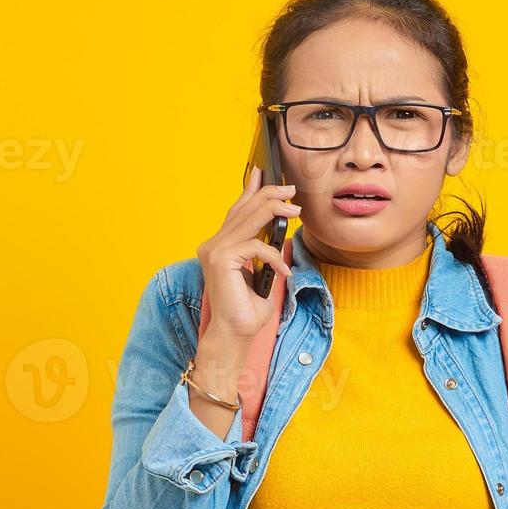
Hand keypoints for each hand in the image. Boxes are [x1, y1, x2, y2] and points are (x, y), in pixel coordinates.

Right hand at [196, 165, 300, 344]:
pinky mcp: (221, 260)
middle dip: (269, 196)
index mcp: (219, 245)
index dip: (250, 190)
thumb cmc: (248, 308)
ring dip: (275, 212)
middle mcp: (212, 244)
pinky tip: (284, 271)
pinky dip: (274, 256)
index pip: (236, 211)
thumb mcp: (261, 272)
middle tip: (291, 191)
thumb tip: (279, 229)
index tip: (263, 174)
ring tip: (295, 212)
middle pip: (244, 210)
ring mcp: (214, 251)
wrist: (235, 334)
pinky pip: (255, 247)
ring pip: (249, 220)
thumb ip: (263, 250)